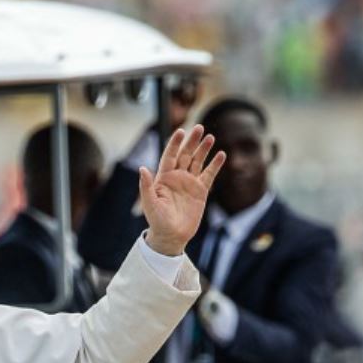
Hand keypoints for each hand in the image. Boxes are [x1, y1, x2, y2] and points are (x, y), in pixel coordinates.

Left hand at [139, 124, 226, 256]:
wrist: (171, 235)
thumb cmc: (157, 220)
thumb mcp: (150, 203)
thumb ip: (146, 186)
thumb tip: (142, 168)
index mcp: (163, 178)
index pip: (170, 156)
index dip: (174, 144)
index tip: (180, 131)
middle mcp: (177, 177)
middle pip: (185, 155)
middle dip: (191, 141)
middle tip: (199, 127)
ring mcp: (189, 183)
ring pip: (198, 162)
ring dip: (204, 149)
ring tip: (210, 137)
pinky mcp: (201, 191)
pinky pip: (209, 175)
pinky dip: (215, 165)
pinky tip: (221, 154)